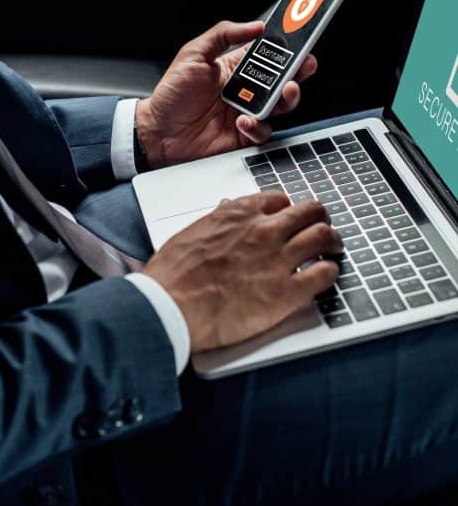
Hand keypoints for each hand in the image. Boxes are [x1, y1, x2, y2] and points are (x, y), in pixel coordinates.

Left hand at [135, 20, 317, 168]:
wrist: (157, 132)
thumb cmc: (170, 95)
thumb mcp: (193, 55)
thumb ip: (222, 35)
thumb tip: (255, 25)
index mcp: (235, 67)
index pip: (269, 54)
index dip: (287, 47)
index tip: (301, 38)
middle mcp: (245, 90)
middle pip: (283, 78)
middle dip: (298, 71)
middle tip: (303, 66)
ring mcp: (246, 113)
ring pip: (281, 105)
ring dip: (287, 97)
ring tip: (284, 91)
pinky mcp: (243, 136)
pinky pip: (262, 131)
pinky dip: (257, 125)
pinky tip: (243, 120)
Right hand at [142, 192, 341, 352]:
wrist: (171, 305)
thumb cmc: (174, 275)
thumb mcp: (192, 233)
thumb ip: (216, 221)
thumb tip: (225, 211)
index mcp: (238, 214)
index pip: (278, 200)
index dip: (287, 208)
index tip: (289, 217)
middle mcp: (263, 231)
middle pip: (310, 212)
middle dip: (319, 218)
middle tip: (322, 227)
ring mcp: (278, 260)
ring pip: (324, 237)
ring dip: (332, 241)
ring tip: (333, 248)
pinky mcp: (287, 292)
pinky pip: (324, 274)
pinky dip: (330, 272)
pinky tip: (326, 275)